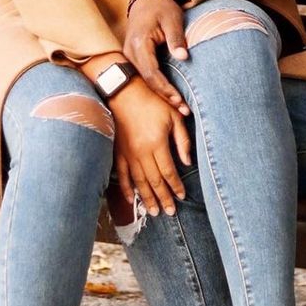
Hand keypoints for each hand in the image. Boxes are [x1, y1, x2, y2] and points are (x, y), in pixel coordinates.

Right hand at [109, 76, 190, 216]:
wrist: (123, 93)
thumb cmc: (152, 101)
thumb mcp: (174, 116)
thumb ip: (182, 140)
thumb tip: (187, 162)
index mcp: (157, 143)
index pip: (169, 172)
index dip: (176, 186)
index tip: (182, 196)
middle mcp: (141, 152)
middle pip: (154, 181)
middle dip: (163, 198)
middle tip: (170, 212)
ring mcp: (127, 154)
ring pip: (138, 182)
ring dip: (147, 198)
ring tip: (155, 212)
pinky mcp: (117, 152)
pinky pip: (122, 175)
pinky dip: (126, 189)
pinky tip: (131, 199)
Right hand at [124, 0, 189, 113]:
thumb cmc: (162, 7)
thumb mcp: (172, 19)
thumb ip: (176, 38)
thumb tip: (184, 57)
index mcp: (139, 43)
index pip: (152, 73)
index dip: (166, 89)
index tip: (181, 101)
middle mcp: (129, 52)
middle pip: (147, 82)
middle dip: (165, 98)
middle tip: (185, 112)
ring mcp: (128, 56)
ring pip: (144, 81)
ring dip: (161, 95)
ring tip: (180, 108)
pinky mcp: (132, 58)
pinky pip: (144, 76)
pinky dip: (157, 87)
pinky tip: (170, 97)